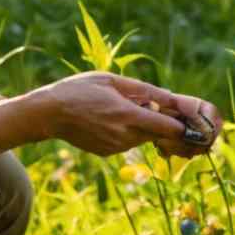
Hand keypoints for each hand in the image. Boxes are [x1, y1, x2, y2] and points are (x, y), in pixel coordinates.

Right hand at [27, 72, 222, 157]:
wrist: (48, 113)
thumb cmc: (79, 90)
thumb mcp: (112, 81)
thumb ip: (144, 90)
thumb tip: (171, 98)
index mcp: (128, 115)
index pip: (168, 128)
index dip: (182, 125)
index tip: (187, 119)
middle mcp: (124, 136)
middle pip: (158, 134)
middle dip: (161, 123)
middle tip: (153, 107)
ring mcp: (115, 147)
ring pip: (142, 138)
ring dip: (142, 127)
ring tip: (122, 109)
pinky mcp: (107, 153)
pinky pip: (126, 143)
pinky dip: (126, 133)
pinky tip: (109, 120)